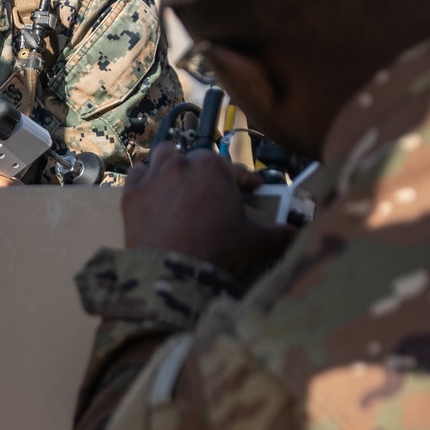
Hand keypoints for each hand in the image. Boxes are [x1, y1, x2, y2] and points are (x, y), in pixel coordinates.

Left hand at [122, 143, 294, 275]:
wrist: (173, 272)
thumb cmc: (217, 250)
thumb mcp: (253, 241)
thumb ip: (278, 234)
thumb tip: (298, 235)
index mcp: (214, 167)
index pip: (234, 169)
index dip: (245, 181)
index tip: (251, 190)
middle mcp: (182, 163)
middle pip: (197, 160)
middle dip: (205, 173)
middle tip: (211, 194)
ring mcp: (154, 176)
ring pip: (164, 157)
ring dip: (172, 165)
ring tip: (179, 183)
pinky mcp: (131, 193)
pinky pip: (137, 175)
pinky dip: (145, 181)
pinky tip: (151, 193)